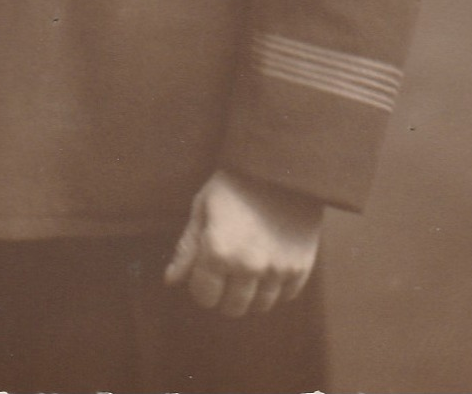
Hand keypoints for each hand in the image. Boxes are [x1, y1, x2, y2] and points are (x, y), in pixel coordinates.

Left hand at [164, 170, 321, 316]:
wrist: (280, 164)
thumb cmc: (234, 182)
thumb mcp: (203, 206)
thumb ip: (187, 248)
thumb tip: (171, 280)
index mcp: (218, 252)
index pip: (204, 296)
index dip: (201, 286)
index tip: (205, 272)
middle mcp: (248, 266)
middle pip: (233, 307)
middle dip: (225, 295)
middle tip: (226, 273)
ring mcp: (277, 269)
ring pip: (260, 306)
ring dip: (252, 293)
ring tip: (249, 268)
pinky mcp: (300, 266)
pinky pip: (286, 295)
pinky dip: (277, 287)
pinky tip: (270, 265)